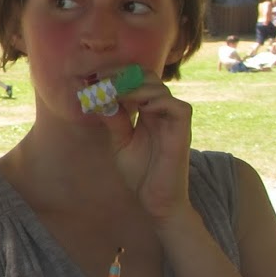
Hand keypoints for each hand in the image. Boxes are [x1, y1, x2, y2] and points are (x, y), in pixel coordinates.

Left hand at [101, 72, 192, 221]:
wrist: (156, 201)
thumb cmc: (141, 173)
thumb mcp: (120, 142)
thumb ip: (114, 120)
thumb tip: (98, 97)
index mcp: (148, 112)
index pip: (137, 81)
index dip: (117, 75)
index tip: (93, 77)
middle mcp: (162, 112)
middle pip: (148, 78)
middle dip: (122, 76)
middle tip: (100, 80)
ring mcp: (173, 120)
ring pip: (160, 89)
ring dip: (134, 88)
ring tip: (112, 94)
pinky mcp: (183, 131)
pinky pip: (177, 107)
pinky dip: (157, 102)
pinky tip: (138, 109)